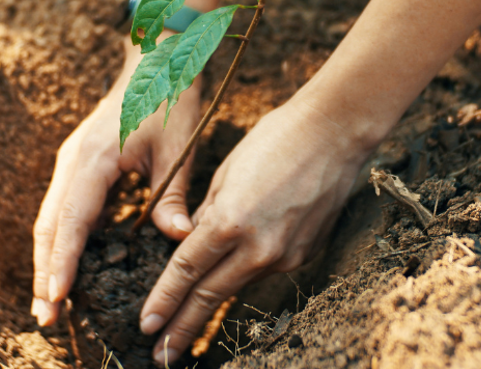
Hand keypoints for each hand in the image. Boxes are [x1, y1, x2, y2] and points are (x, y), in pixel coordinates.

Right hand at [31, 45, 202, 326]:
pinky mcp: (78, 166)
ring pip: (50, 220)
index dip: (62, 262)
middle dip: (45, 273)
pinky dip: (61, 242)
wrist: (156, 61)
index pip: (72, 220)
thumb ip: (173, 196)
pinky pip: (63, 209)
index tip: (56, 297)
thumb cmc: (169, 100)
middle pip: (49, 226)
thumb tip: (179, 238)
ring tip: (49, 303)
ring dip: (48, 260)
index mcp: (94, 159)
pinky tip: (67, 269)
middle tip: (45, 318)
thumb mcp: (178, 149)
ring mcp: (71, 163)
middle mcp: (73, 162)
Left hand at [138, 96, 374, 364]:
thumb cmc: (273, 140)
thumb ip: (206, 216)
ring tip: (184, 334)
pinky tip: (226, 285)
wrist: (335, 133)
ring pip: (236, 285)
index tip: (146, 325)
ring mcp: (285, 255)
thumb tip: (190, 242)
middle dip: (181, 328)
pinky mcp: (304, 255)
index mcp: (230, 221)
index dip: (164, 301)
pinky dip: (241, 277)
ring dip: (209, 310)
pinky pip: (262, 271)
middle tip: (160, 356)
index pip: (186, 271)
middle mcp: (259, 247)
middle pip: (209, 295)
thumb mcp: (225, 174)